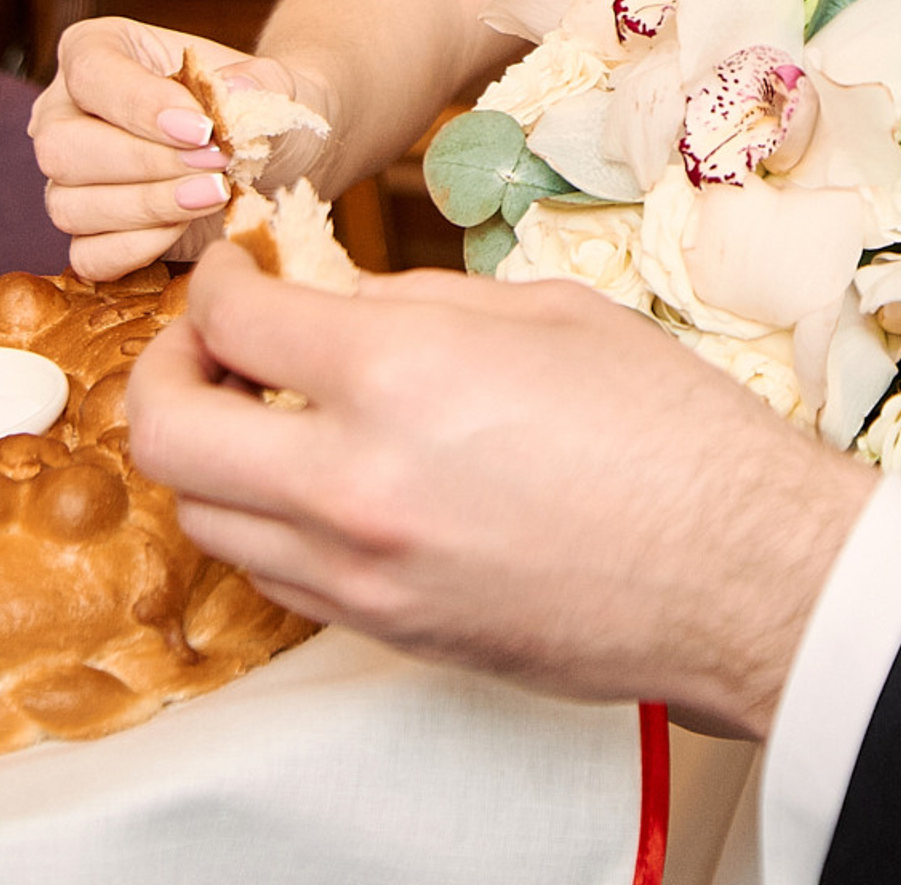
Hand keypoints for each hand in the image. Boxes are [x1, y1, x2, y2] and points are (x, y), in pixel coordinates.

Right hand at [30, 19, 330, 282]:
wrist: (274, 155)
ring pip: (69, 205)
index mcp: (96, 51)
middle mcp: (64, 113)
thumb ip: (260, 81)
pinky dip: (138, 247)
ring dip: (149, 205)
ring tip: (214, 193)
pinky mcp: (86, 234)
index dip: (140, 104)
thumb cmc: (258, 107)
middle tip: (214, 163)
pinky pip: (86, 255)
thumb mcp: (275, 83)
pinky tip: (187, 226)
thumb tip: (233, 91)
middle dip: (145, 161)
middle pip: (61, 146)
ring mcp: (66, 178)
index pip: (90, 71)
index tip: (201, 128)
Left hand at [127, 249, 873, 735]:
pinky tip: (319, 479)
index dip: (218, 282)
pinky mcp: (383, 632)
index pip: (234, 323)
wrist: (734, 568)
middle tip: (207, 342)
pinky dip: (266, 519)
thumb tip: (330, 302)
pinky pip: (272, 575)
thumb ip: (415, 304)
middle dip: (166, 370)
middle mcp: (352, 481)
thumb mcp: (543, 312)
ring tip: (261, 412)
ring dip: (210, 453)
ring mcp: (360, 573)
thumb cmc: (664, 425)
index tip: (235, 268)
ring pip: (205, 518)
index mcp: (398, 374)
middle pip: (170, 435)